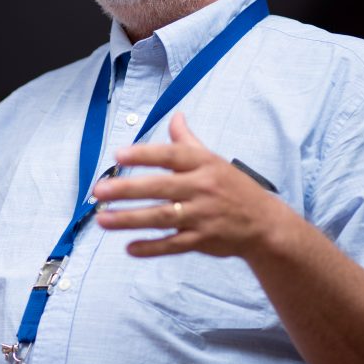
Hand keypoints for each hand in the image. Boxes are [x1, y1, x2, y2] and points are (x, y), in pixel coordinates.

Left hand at [93, 112, 283, 259]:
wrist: (264, 223)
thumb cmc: (232, 187)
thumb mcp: (213, 159)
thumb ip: (188, 140)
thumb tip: (175, 115)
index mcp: (204, 164)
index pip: (171, 155)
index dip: (144, 154)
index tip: (118, 155)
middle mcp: (202, 188)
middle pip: (161, 187)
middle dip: (127, 189)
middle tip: (99, 190)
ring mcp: (203, 216)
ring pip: (162, 217)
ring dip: (130, 219)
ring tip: (103, 219)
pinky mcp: (203, 240)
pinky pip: (173, 244)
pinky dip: (152, 247)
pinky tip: (129, 247)